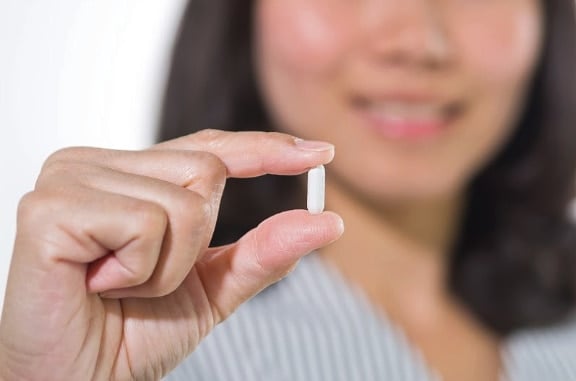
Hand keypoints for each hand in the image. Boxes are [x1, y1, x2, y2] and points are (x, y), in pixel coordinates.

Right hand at [0, 129, 342, 379]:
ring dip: (165, 267)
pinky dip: (137, 271)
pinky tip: (97, 284)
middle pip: (207, 170)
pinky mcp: (48, 209)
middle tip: (143, 278)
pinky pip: (144, 224)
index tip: (320, 153)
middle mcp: (97, 164)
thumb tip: (326, 222)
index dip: (265, 149)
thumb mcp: (214, 289)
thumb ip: (265, 252)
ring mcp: (69, 179)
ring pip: (183, 202)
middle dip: (195, 244)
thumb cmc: (132, 335)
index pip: (209, 147)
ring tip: (117, 285)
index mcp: (130, 175)